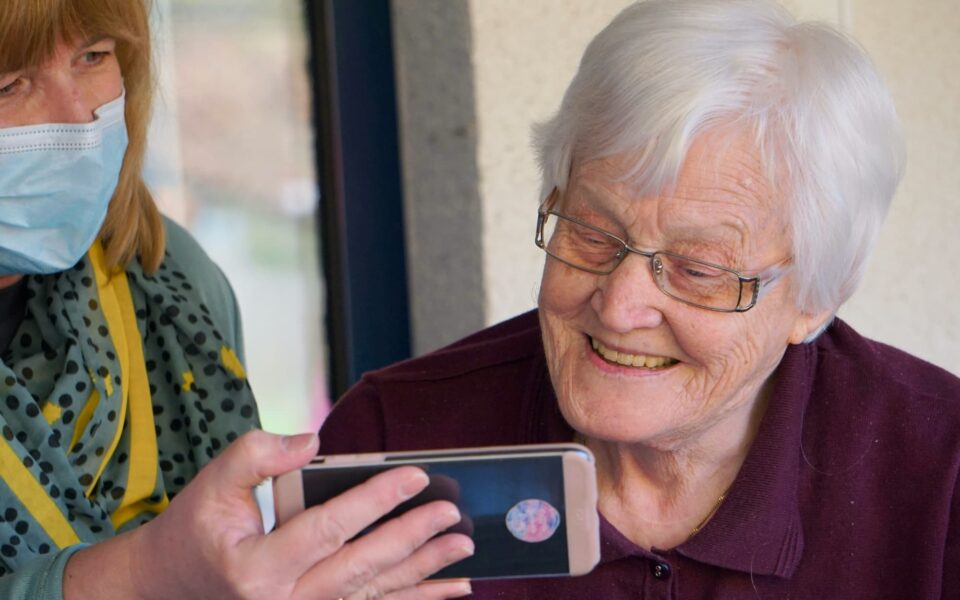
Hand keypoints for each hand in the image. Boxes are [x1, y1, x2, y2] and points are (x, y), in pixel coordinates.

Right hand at [65, 430, 473, 598]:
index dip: (374, 500)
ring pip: (373, 594)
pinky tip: (447, 590)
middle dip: (412, 538)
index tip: (415, 475)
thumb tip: (312, 440)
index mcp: (256, 567)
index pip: (327, 528)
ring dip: (423, 573)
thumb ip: (258, 454)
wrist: (171, 584)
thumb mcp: (213, 481)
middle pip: (360, 567)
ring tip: (462, 549)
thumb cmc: (196, 528)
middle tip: (451, 513)